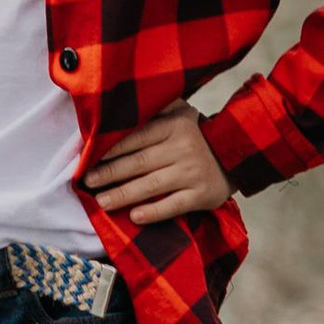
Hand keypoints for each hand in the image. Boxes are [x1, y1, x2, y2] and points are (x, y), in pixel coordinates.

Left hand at [81, 103, 232, 228]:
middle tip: (88, 182)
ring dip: (124, 195)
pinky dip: (153, 212)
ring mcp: (192, 173)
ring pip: (152, 185)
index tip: (89, 159)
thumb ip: (154, 109)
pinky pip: (173, 205)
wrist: (235, 155)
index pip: (136, 137)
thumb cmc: (195, 135)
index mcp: (174, 126)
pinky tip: (134, 216)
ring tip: (102, 202)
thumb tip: (120, 106)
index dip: (111, 149)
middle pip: (139, 162)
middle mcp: (182, 148)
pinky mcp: (201, 195)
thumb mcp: (180, 113)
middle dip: (110, 173)